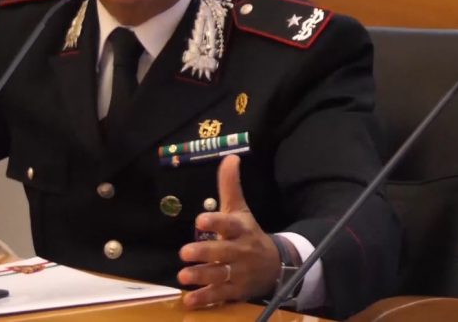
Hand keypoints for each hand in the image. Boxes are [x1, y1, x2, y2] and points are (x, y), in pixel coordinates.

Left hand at [177, 155, 281, 307]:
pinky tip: (189, 299)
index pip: (229, 224)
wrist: (274, 265)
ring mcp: (239, 272)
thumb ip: (230, 186)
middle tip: (185, 252)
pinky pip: (220, 295)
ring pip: (220, 274)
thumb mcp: (240, 210)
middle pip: (223, 251)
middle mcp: (241, 250)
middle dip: (205, 252)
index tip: (200, 220)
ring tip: (183, 276)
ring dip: (202, 276)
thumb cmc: (248, 234)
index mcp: (241, 229)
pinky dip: (205, 298)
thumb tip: (230, 157)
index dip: (216, 222)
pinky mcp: (236, 291)